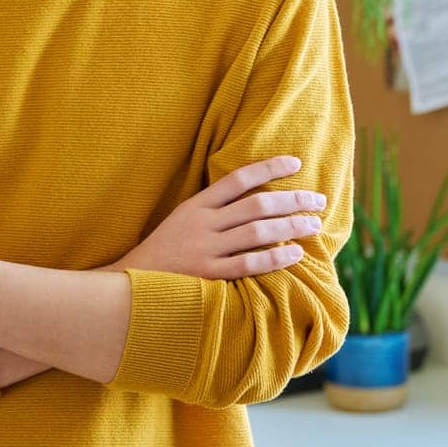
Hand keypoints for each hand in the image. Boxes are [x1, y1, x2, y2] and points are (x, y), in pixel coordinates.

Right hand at [117, 155, 325, 278]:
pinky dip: (274, 258)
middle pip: (255, 205)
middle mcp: (202, 224)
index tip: (296, 163)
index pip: (237, 179)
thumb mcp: (182, 220)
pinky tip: (295, 254)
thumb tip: (254, 198)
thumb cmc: (163, 251)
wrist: (129, 283)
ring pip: (256, 232)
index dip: (268, 168)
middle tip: (318, 200)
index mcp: (196, 205)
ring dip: (290, 227)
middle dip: (291, 200)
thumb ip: (213, 210)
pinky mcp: (206, 276)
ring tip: (314, 224)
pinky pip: (247, 265)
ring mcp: (205, 250)